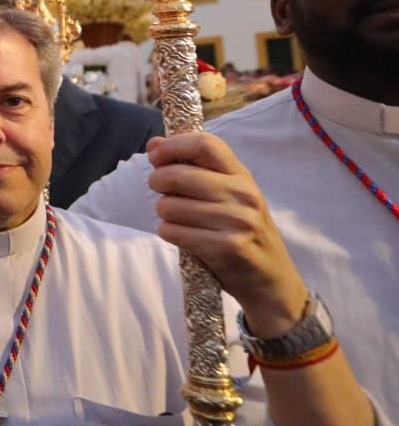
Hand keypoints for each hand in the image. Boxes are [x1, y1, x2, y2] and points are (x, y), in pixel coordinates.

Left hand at [146, 132, 309, 335]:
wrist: (272, 281)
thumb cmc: (244, 233)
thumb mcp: (229, 196)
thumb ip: (194, 169)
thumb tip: (153, 144)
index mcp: (243, 176)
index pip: (205, 144)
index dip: (173, 146)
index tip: (155, 155)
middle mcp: (243, 194)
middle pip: (179, 174)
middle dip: (158, 182)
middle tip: (162, 192)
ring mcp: (237, 221)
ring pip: (170, 205)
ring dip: (164, 213)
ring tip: (178, 219)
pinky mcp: (226, 247)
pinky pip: (173, 232)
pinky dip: (168, 233)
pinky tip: (182, 237)